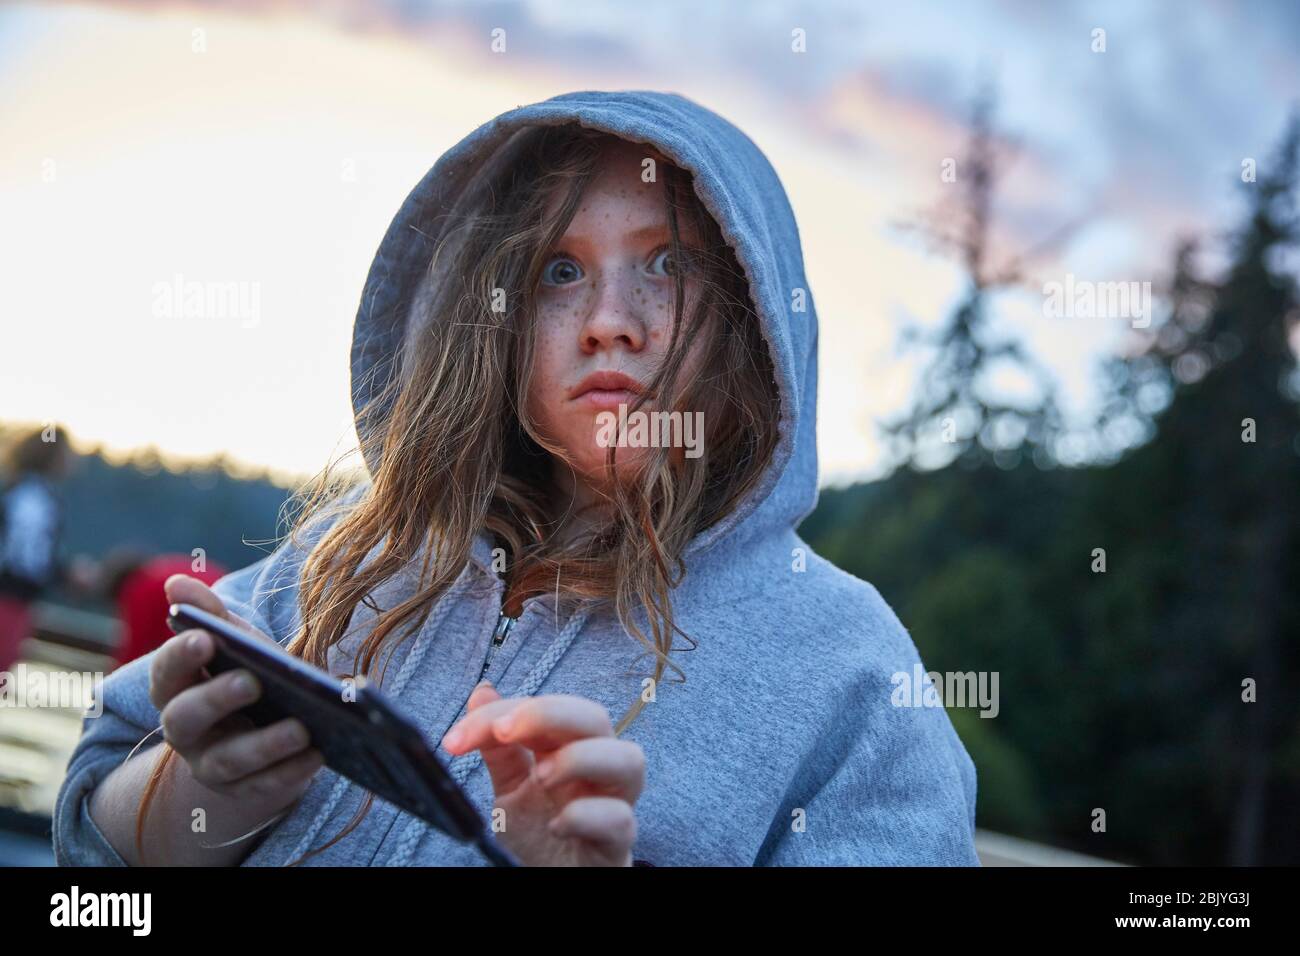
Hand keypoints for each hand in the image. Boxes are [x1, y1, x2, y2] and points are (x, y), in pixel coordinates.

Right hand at [151, 575, 323, 811]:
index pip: (166, 671)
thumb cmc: (243, 674)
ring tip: (301, 728)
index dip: (180, 656)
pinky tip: (318, 754)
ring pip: (227, 761)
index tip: (204, 638)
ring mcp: (210, 764)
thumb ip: (210, 613)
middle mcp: (183, 730)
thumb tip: (177, 583)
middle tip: (252, 681)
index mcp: (175, 688)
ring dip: (264, 745)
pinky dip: (290, 772)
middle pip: (185, 719)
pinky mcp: (243, 791)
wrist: (258, 731)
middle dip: (216, 699)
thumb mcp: (233, 641)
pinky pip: (263, 786)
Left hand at [441, 686, 643, 866]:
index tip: (458, 738)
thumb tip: (482, 692)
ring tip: (540, 777)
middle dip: (548, 713)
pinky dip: (587, 815)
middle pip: (595, 717)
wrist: (558, 878)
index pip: (548, 709)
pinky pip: (620, 818)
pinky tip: (557, 825)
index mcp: (570, 747)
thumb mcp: (511, 787)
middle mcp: (597, 768)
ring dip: (581, 758)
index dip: (504, 710)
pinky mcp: (617, 843)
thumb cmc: (542, 834)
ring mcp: (614, 802)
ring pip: (629, 759)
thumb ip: (498, 745)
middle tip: (503, 731)